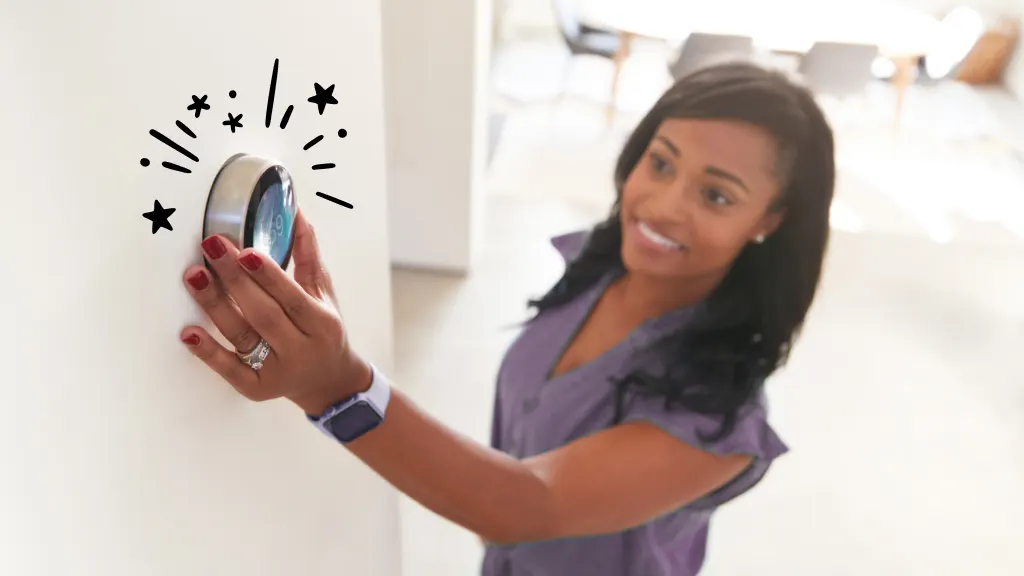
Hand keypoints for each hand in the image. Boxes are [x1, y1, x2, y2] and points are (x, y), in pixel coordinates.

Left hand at [179, 209, 371, 414]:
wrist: (329, 382)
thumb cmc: (324, 332)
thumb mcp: (324, 295)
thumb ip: (308, 257)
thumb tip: (296, 215)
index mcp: (322, 324)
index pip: (293, 298)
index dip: (268, 276)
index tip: (245, 250)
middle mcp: (301, 350)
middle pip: (264, 315)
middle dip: (235, 281)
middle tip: (212, 248)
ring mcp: (277, 372)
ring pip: (243, 337)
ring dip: (215, 306)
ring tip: (194, 276)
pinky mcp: (256, 389)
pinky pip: (230, 371)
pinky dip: (209, 353)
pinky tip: (189, 334)